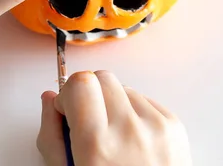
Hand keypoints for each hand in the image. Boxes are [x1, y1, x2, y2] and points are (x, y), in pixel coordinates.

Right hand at [37, 71, 192, 165]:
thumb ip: (51, 136)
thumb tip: (49, 100)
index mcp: (98, 145)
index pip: (81, 83)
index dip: (69, 93)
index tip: (68, 110)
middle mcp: (130, 130)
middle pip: (102, 78)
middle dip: (89, 94)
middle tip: (88, 122)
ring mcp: (156, 125)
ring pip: (123, 87)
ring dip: (112, 104)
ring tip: (113, 137)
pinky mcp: (174, 125)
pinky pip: (144, 100)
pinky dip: (133, 113)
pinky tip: (131, 140)